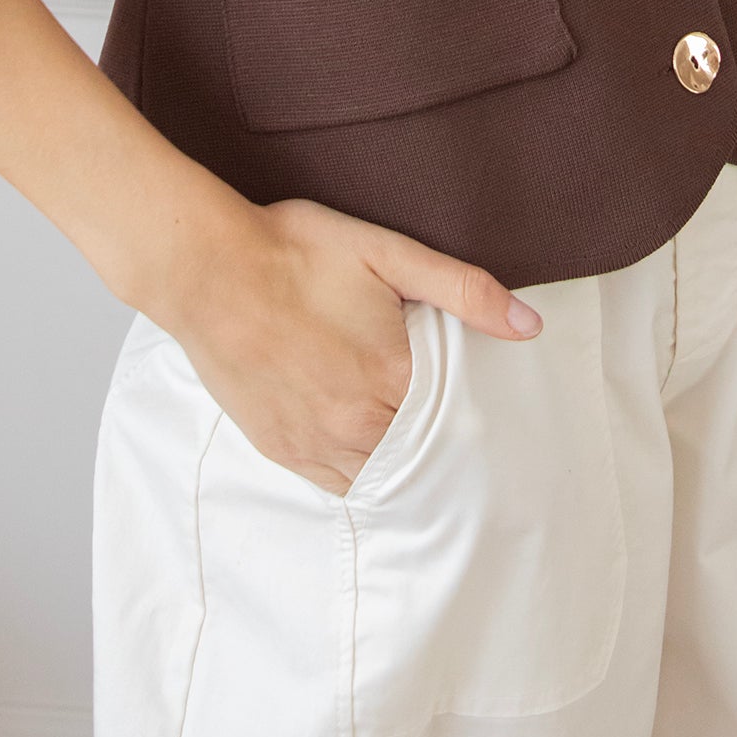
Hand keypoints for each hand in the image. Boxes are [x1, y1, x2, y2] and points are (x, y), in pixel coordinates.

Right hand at [163, 194, 543, 493]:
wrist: (207, 269)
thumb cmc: (296, 253)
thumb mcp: (389, 253)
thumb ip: (463, 290)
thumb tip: (528, 326)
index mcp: (391, 378)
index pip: (458, 420)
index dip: (473, 413)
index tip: (491, 412)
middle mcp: (356, 423)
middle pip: (422, 454)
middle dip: (441, 443)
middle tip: (462, 433)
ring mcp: (314, 442)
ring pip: (381, 477)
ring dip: (402, 462)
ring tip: (416, 441)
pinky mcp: (279, 448)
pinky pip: (336, 484)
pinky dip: (360, 473)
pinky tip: (370, 452)